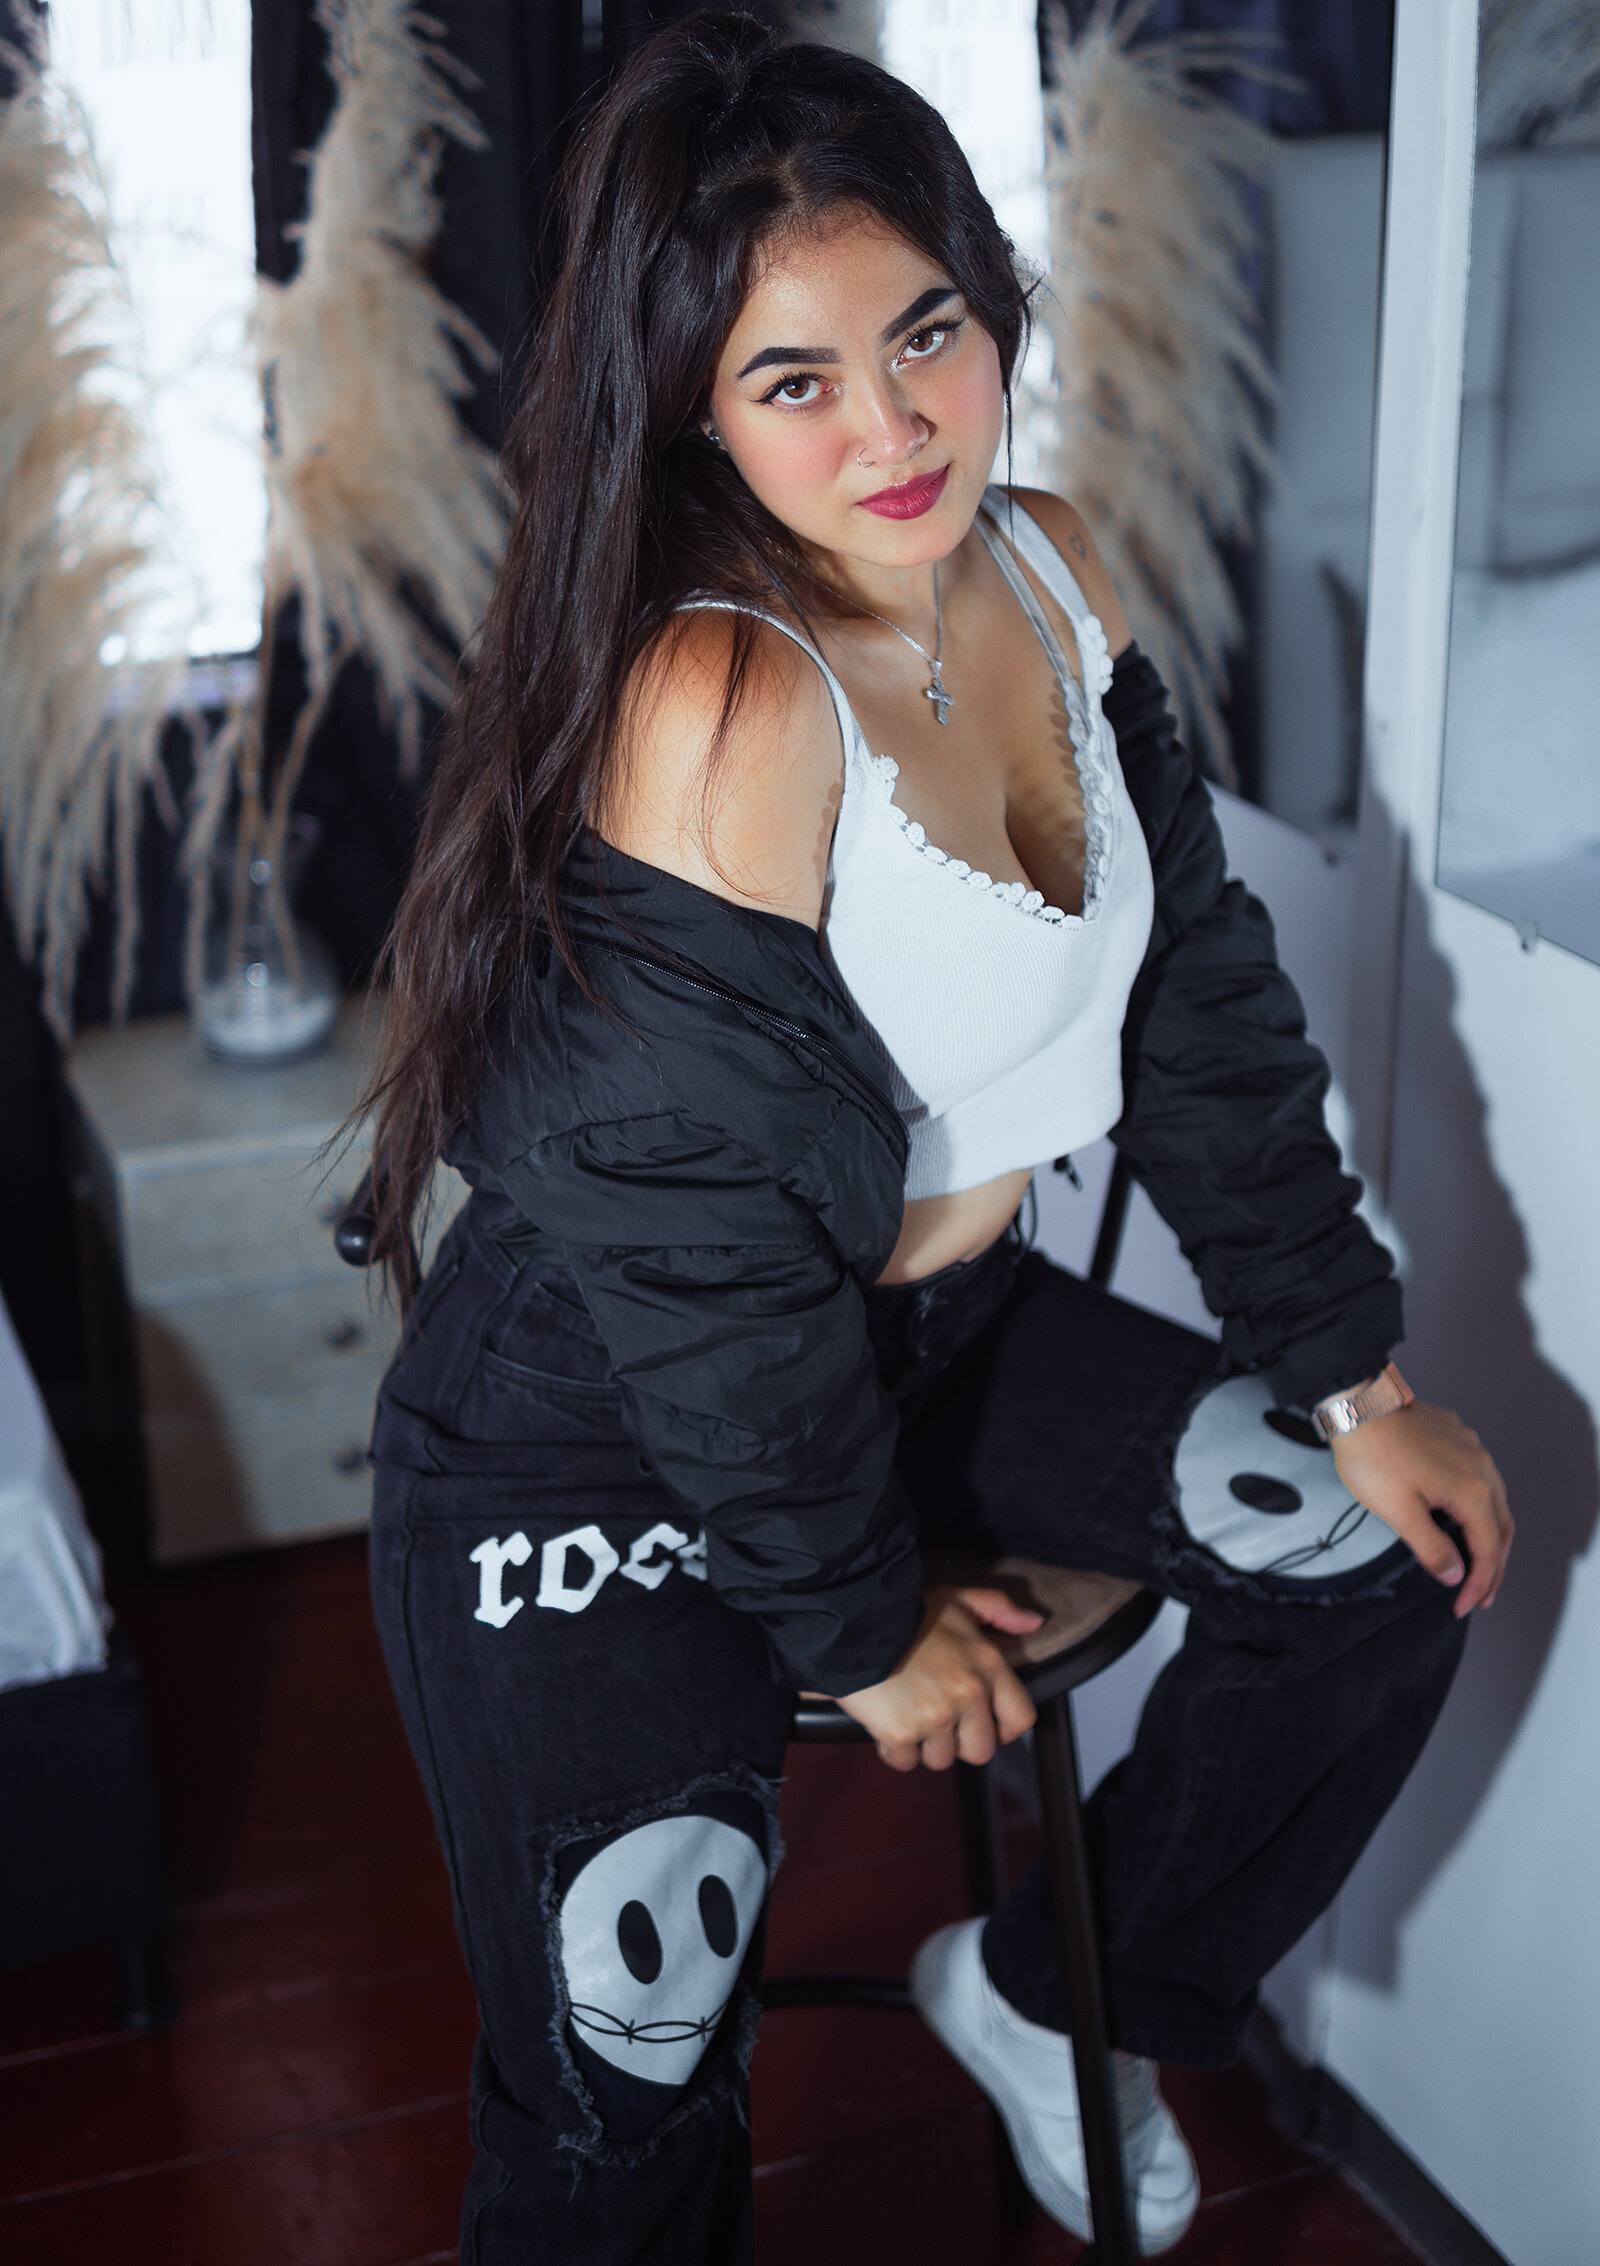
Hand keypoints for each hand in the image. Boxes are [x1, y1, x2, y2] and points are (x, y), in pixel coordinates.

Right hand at [829, 1586, 1042, 1772]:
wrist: (855, 1620)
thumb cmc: (906, 1611)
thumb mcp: (957, 1598)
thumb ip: (998, 1608)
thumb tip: (1033, 1623)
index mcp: (987, 1664)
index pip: (1020, 1717)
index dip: (1004, 1729)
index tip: (985, 1726)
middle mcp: (968, 1694)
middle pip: (980, 1750)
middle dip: (959, 1742)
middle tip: (936, 1719)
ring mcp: (936, 1716)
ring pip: (940, 1758)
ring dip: (923, 1744)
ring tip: (907, 1713)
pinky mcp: (902, 1732)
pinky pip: (904, 1761)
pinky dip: (892, 1748)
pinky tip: (885, 1721)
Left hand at [1331, 1399, 1512, 1616]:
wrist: (1357, 1405)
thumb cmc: (1372, 1454)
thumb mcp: (1399, 1512)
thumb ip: (1431, 1548)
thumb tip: (1455, 1574)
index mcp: (1472, 1491)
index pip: (1489, 1550)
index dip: (1480, 1584)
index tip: (1464, 1605)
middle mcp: (1482, 1468)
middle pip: (1501, 1528)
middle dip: (1492, 1567)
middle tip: (1479, 1595)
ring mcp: (1471, 1449)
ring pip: (1493, 1502)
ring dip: (1488, 1536)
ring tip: (1477, 1563)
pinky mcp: (1457, 1437)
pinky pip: (1479, 1478)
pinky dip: (1477, 1506)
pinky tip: (1461, 1515)